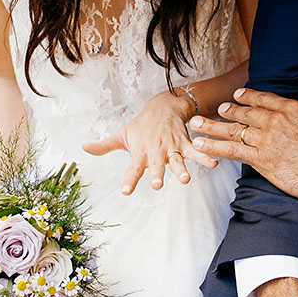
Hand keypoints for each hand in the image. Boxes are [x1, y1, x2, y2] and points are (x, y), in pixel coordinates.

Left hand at [82, 90, 216, 194]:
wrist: (163, 106)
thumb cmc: (141, 125)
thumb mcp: (122, 135)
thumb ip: (104, 145)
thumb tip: (83, 147)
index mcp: (140, 151)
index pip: (133, 168)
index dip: (130, 179)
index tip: (126, 191)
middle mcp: (156, 150)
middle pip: (157, 165)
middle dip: (157, 174)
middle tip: (157, 184)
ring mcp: (171, 147)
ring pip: (177, 160)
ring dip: (182, 169)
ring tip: (186, 179)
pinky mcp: (185, 143)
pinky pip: (196, 151)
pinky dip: (205, 157)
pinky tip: (214, 164)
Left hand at [189, 60, 297, 212]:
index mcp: (293, 109)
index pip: (264, 99)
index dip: (248, 97)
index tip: (237, 96)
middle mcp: (276, 122)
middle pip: (246, 114)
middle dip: (228, 111)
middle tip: (214, 109)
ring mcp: (268, 141)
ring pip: (234, 131)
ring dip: (213, 127)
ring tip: (195, 125)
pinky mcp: (264, 161)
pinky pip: (234, 151)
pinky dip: (216, 146)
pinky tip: (201, 145)